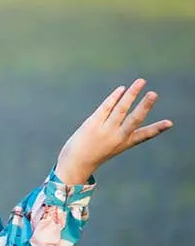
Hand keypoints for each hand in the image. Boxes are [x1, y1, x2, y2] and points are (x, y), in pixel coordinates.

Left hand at [56, 79, 172, 183]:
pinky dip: (114, 97)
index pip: (144, 136)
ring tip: (141, 82)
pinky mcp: (92, 124)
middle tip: (154, 94)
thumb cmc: (93, 154)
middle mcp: (117, 136)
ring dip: (131, 94)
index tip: (170, 123)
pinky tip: (122, 89)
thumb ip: (119, 132)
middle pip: (134, 119)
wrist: (76, 163)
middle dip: (145, 106)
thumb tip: (123, 113)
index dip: (157, 129)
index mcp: (125, 143)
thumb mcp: (111, 146)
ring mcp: (105, 130)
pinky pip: (106, 107)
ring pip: (120, 109)